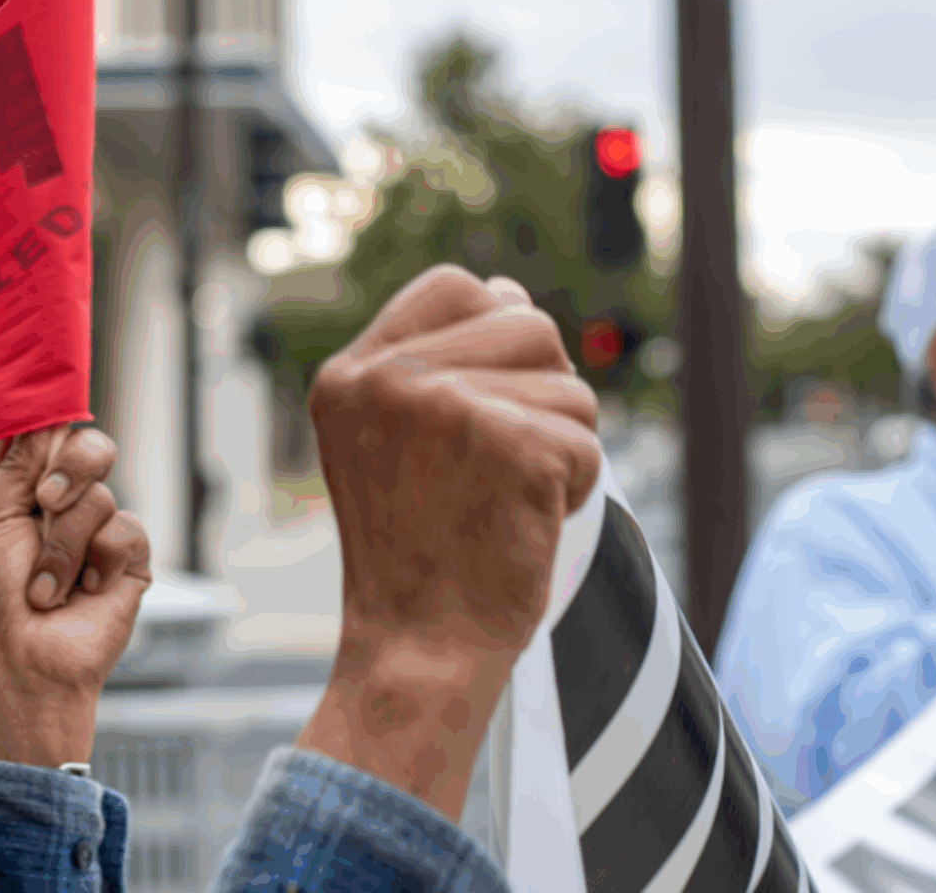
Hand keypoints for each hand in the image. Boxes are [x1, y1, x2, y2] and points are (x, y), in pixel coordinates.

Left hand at [0, 426, 150, 767]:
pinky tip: (82, 594)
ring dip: (65, 542)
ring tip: (46, 588)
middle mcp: (61, 509)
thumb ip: (19, 463)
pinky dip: (98, 561)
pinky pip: (125, 531)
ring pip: (99, 495)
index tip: (43, 419)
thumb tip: (42, 414)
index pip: (47, 437)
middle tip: (45, 500)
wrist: (20, 664)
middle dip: (69, 466)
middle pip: (88, 447)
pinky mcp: (127, 563)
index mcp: (22, 494)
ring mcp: (96, 535)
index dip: (50, 423)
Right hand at [297, 266, 599, 816]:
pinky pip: (587, 440)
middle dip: (540, 391)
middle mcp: (387, 379)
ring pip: (567, 384)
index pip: (454, 287)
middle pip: (526, 323)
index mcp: (349, 375)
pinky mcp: (510, 445)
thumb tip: (511, 294)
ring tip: (505, 497)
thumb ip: (438, 365)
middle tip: (498, 465)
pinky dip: (575, 488)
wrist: (416, 647)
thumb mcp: (389, 443)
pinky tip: (523, 522)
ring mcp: (445, 407)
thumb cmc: (415, 554)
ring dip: (560, 443)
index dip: (494, 329)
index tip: (486, 402)